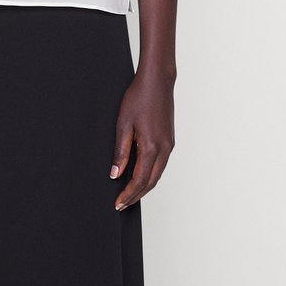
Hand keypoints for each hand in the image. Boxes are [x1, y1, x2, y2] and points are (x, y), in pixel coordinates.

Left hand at [109, 70, 174, 210]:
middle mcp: (164, 149)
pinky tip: (141, 175)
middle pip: (151, 182)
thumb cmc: (139, 98)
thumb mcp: (123, 124)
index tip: (117, 203)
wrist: (158, 80)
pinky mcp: (169, 140)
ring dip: (144, 187)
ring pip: (157, 175)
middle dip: (136, 196)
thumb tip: (115, 174)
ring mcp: (169, 145)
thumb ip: (120, 152)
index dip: (128, 194)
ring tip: (130, 194)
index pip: (139, 180)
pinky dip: (150, 175)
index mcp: (151, 147)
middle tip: (122, 204)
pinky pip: (161, 165)